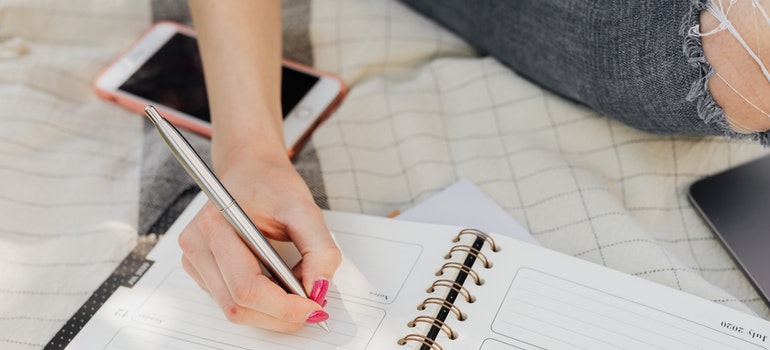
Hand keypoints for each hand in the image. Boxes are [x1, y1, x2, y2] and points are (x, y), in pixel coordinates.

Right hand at [178, 150, 341, 331]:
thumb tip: (319, 289)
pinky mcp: (200, 269)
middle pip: (238, 306)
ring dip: (271, 310)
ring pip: (234, 309)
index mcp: (217, 225)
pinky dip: (260, 302)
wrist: (250, 169)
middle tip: (312, 305)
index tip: (313, 307)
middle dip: (280, 314)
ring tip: (296, 288)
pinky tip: (277, 283)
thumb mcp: (304, 209)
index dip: (283, 307)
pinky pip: (230, 300)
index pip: (247, 288)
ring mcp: (194, 259)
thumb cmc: (271, 184)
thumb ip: (319, 249)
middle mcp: (197, 245)